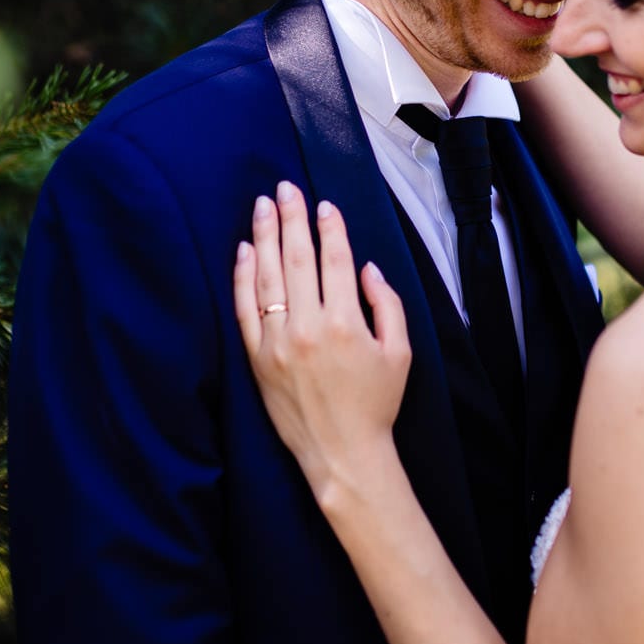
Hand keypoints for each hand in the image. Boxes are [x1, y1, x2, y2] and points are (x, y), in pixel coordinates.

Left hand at [233, 182, 410, 489]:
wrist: (342, 454)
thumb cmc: (376, 405)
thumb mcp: (400, 353)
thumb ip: (388, 306)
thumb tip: (366, 269)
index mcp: (346, 324)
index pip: (334, 261)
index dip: (329, 228)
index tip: (323, 204)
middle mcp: (308, 328)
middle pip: (297, 259)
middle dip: (291, 218)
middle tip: (285, 188)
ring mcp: (278, 343)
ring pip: (267, 278)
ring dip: (264, 237)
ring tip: (262, 206)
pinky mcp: (258, 359)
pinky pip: (245, 310)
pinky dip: (243, 277)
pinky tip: (245, 251)